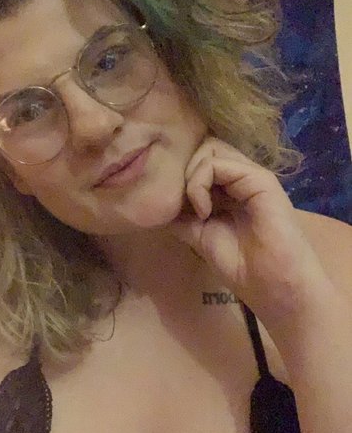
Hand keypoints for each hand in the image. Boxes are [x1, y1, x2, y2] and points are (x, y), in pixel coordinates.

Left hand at [169, 136, 329, 327]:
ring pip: (208, 149)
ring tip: (196, 209)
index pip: (198, 160)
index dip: (180, 176)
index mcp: (230, 187)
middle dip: (183, 171)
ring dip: (191, 177)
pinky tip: (203, 211)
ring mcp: (251, 175)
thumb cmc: (242, 266)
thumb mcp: (200, 236)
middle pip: (202, 147)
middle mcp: (241, 176)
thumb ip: (182, 216)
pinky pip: (218, 162)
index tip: (175, 206)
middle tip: (183, 204)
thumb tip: (157, 202)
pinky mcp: (260, 179)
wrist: (274, 285)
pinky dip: (200, 183)